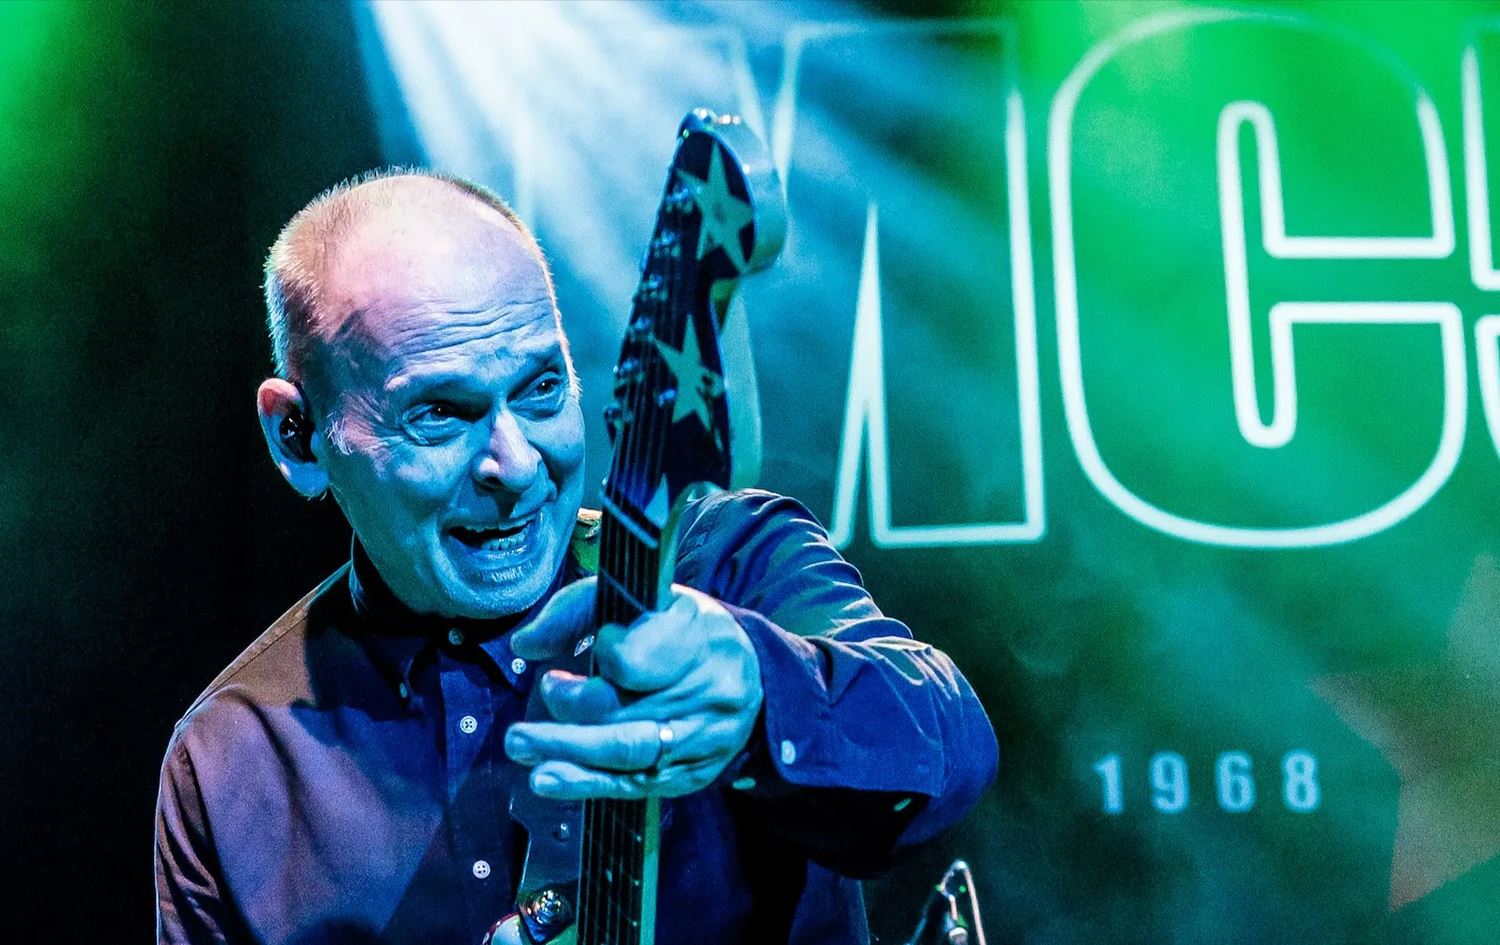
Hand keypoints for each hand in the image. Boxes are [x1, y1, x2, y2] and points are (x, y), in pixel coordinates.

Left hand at [505, 578, 763, 798]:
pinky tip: (550, 779)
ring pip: (628, 751)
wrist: (750, 674)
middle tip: (523, 719)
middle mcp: (706, 690)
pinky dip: (587, 782)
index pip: (637, 660)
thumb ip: (578, 611)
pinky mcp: (694, 772)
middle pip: (625, 710)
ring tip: (522, 748)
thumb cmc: (682, 630)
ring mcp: (703, 736)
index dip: (607, 655)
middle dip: (567, 712)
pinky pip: (636, 783)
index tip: (595, 647)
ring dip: (568, 752)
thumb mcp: (641, 599)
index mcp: (696, 635)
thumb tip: (525, 645)